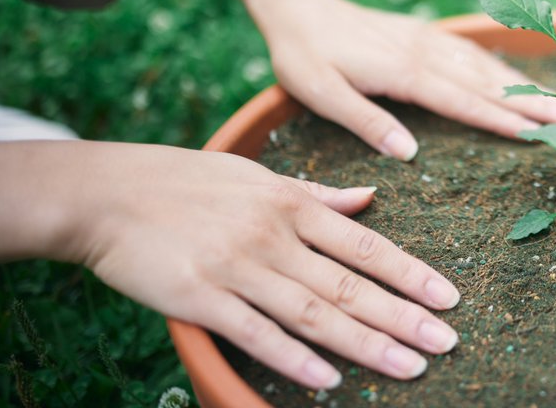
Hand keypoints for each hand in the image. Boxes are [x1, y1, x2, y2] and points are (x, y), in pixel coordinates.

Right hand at [68, 142, 460, 389]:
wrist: (107, 193)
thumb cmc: (187, 182)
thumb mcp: (257, 176)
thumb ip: (316, 193)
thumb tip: (369, 197)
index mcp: (291, 204)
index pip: (365, 246)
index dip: (411, 273)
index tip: (448, 297)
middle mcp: (273, 236)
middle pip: (350, 285)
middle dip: (403, 316)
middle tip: (446, 342)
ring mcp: (237, 268)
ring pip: (313, 313)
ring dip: (365, 344)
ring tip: (409, 367)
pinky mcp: (199, 298)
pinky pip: (254, 334)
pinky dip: (292, 358)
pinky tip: (328, 381)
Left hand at [253, 0, 555, 158]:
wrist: (297, 5)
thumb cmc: (304, 54)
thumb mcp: (322, 93)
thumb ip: (367, 122)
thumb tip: (410, 154)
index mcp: (402, 71)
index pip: (462, 101)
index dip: (501, 119)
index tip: (538, 133)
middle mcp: (423, 53)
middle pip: (486, 82)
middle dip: (530, 102)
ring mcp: (427, 40)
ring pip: (484, 65)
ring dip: (522, 85)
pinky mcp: (424, 34)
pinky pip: (470, 51)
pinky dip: (499, 66)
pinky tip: (515, 77)